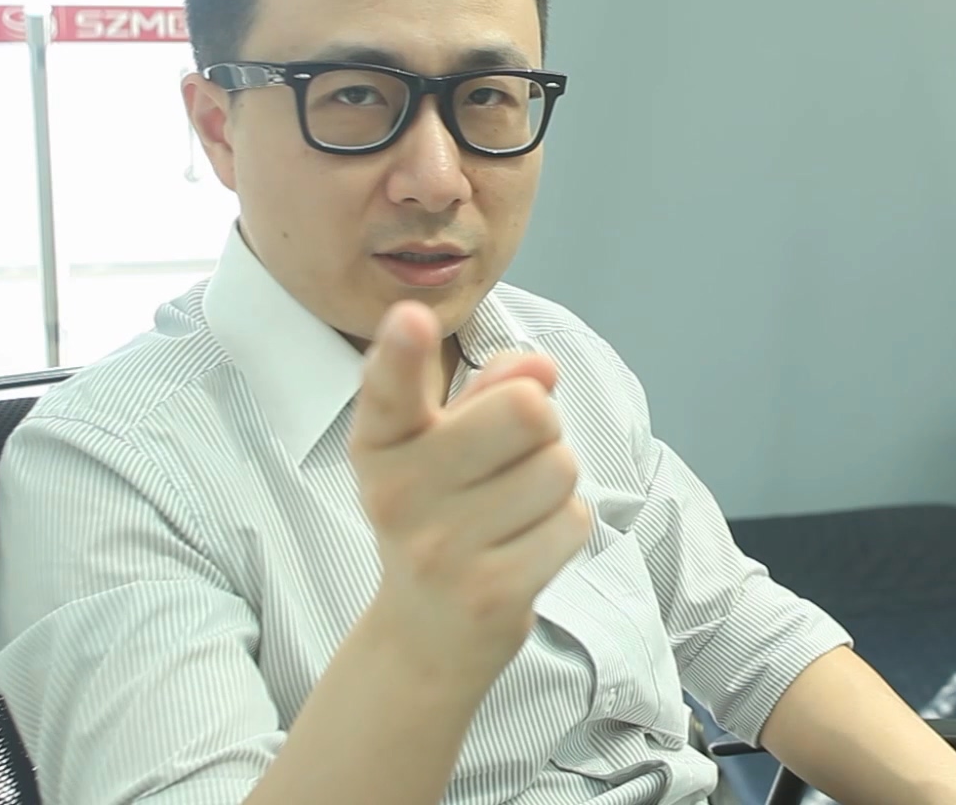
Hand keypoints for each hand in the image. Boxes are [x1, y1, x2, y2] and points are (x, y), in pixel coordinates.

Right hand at [349, 300, 590, 683]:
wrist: (425, 635)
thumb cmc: (446, 513)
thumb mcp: (450, 444)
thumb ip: (493, 389)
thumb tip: (540, 367)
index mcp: (382, 445)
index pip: (389, 390)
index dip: (402, 353)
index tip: (411, 321)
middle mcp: (399, 494)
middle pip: (527, 410)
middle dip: (541, 425)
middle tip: (508, 463)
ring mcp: (442, 549)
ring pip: (560, 467)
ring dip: (554, 483)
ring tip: (512, 512)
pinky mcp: (490, 593)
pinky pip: (573, 521)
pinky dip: (562, 529)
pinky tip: (522, 550)